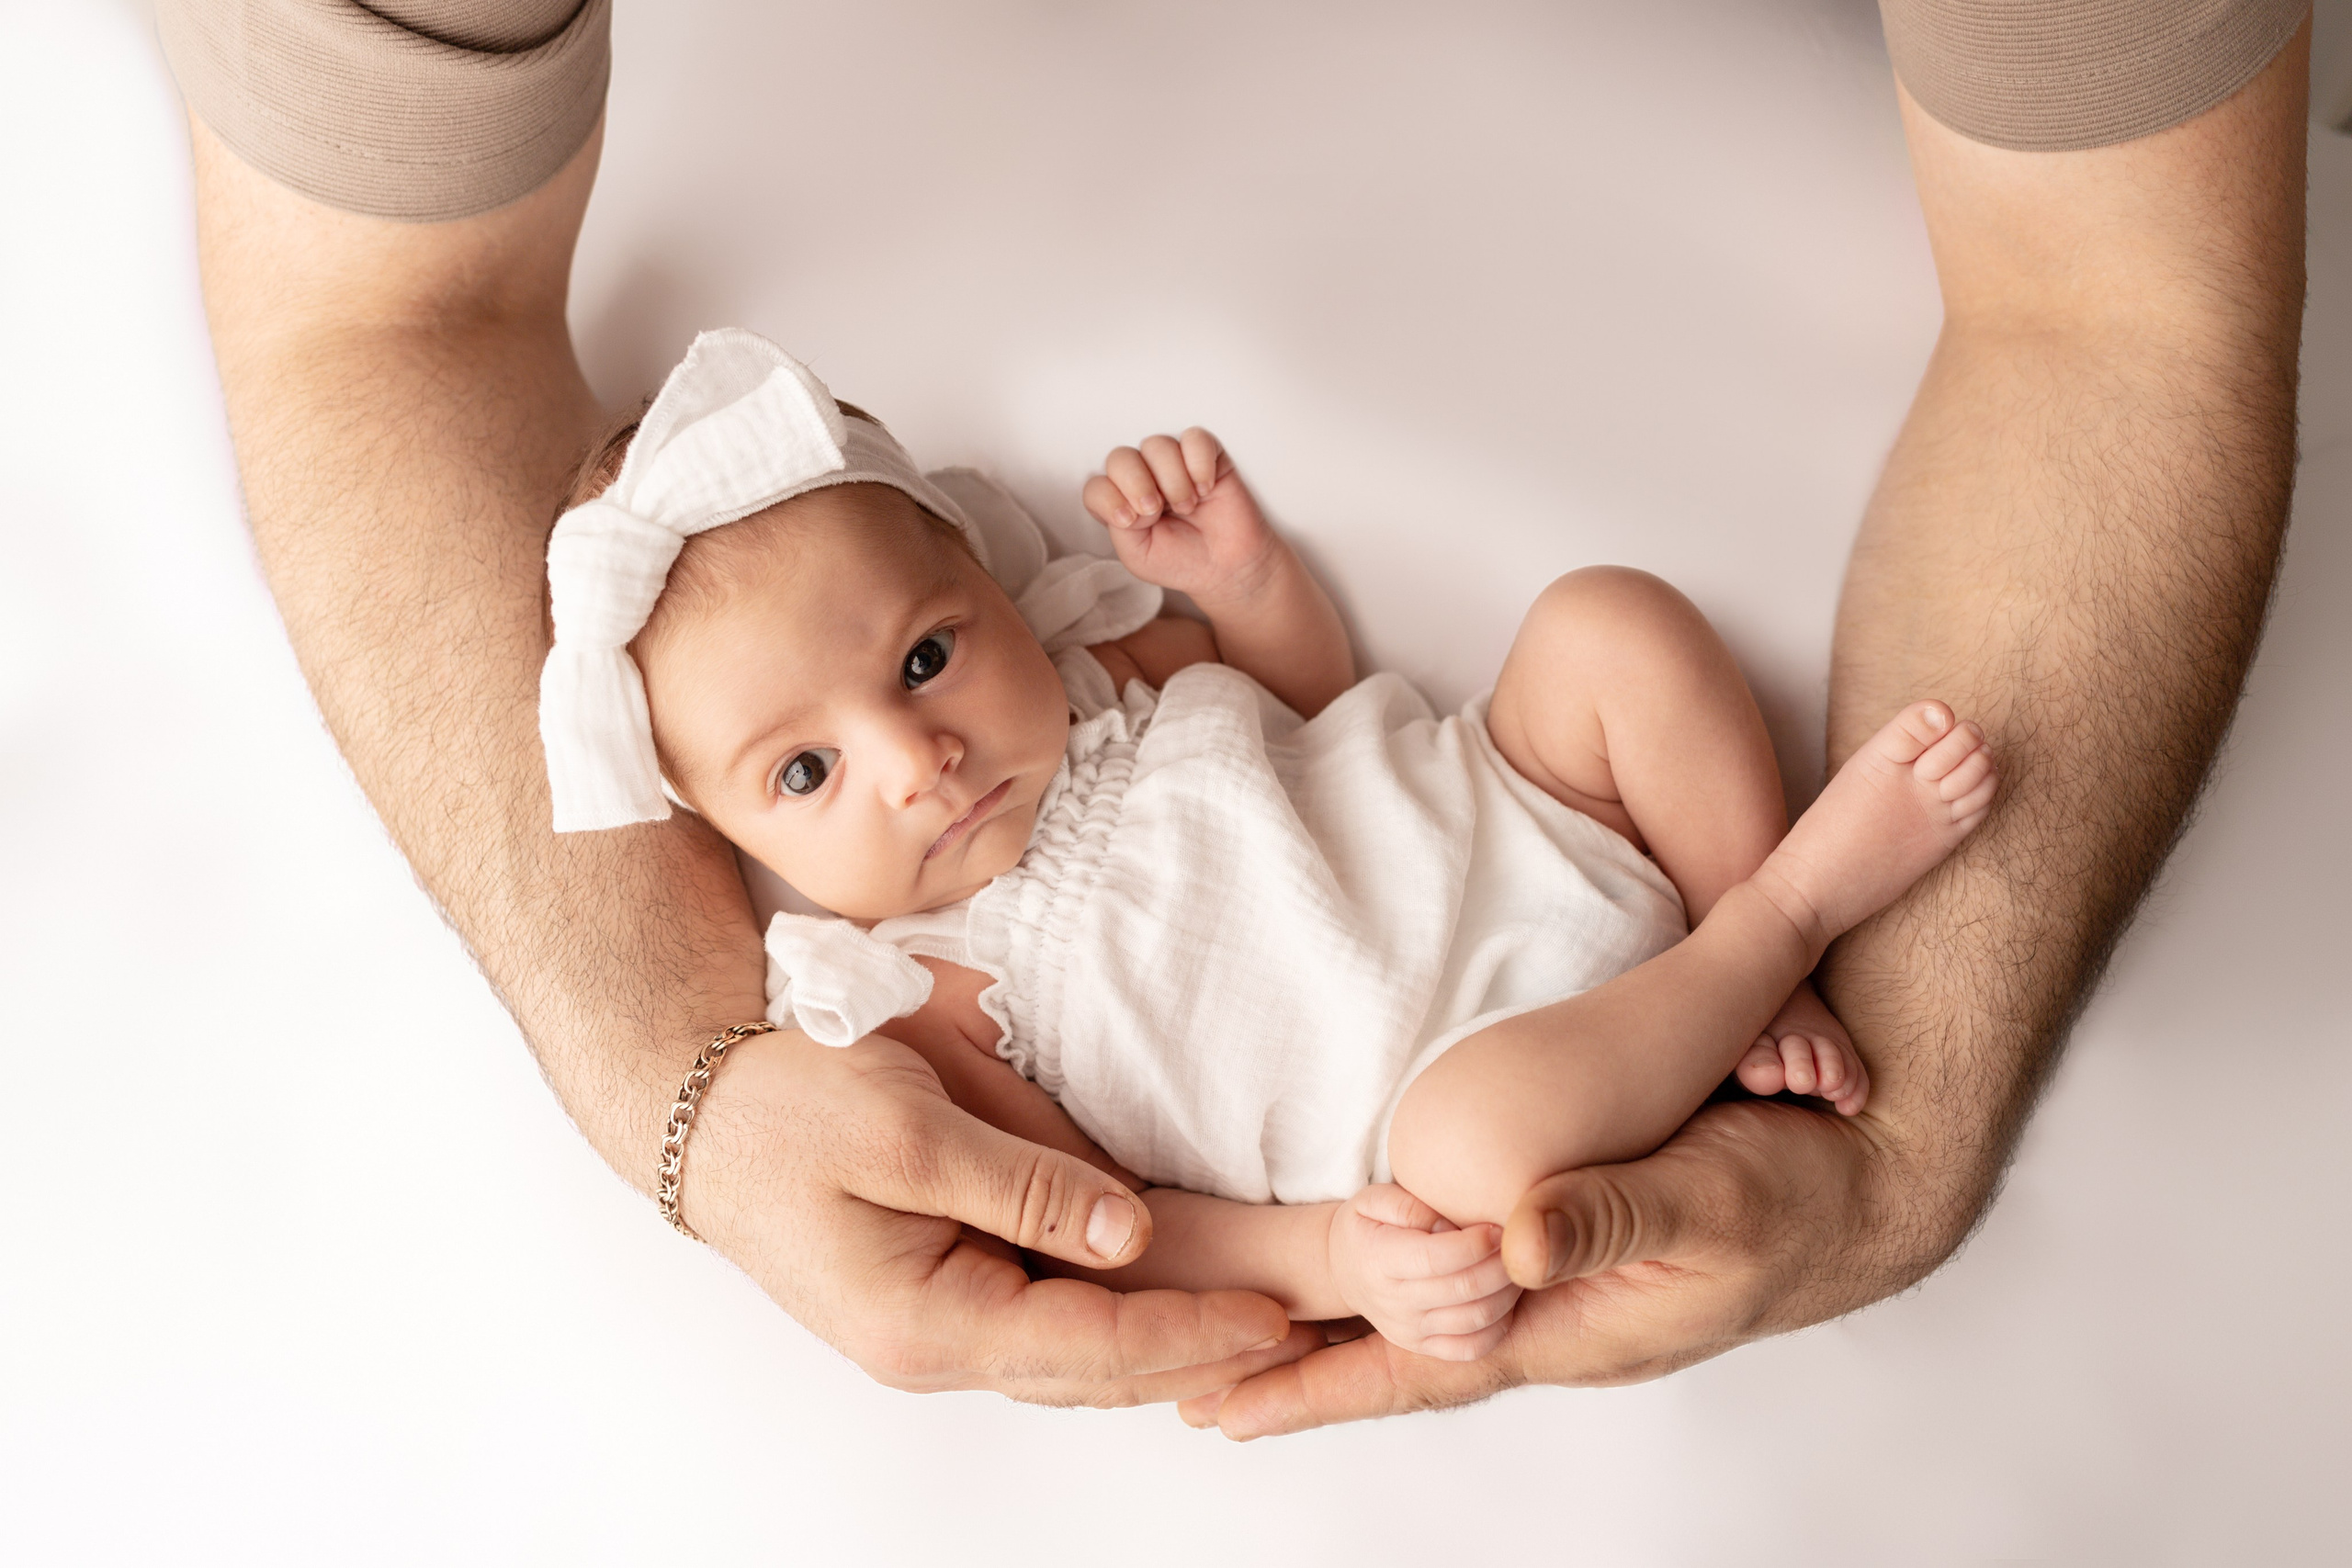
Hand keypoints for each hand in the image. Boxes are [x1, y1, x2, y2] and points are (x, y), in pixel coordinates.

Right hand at [688, 1028, 1315, 1405]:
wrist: (701, 1114)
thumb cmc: (789, 1110)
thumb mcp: (911, 1132)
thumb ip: (1025, 1183)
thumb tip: (1130, 1228)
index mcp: (925, 1321)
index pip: (1089, 1346)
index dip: (1189, 1333)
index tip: (1271, 1317)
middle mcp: (933, 1348)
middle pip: (1091, 1373)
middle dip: (1195, 1360)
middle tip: (1296, 1337)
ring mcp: (933, 1331)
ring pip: (1071, 1360)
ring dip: (1162, 1353)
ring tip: (1255, 1335)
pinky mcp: (936, 1298)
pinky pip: (1042, 1328)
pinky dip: (1112, 1327)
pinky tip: (1165, 1305)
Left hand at [1082, 428, 1279, 607]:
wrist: (1227, 567)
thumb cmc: (1182, 561)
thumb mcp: (1138, 555)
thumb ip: (1119, 527)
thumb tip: (1126, 500)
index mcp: (1121, 503)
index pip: (1097, 486)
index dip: (1109, 500)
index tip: (1130, 521)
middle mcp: (1143, 479)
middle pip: (1120, 458)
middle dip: (1136, 484)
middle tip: (1156, 509)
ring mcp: (1172, 464)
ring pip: (1157, 446)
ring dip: (1172, 480)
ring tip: (1188, 505)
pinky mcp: (1204, 456)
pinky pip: (1195, 438)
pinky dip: (1199, 464)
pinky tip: (1206, 488)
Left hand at [1180, 1099, 1897, 1436]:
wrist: (1859, 1179)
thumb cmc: (1794, 1198)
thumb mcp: (1712, 1202)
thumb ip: (1618, 1217)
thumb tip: (1513, 1243)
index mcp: (1568, 1324)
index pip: (1418, 1367)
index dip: (1320, 1385)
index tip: (1223, 1404)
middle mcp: (1546, 1312)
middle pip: (1397, 1352)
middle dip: (1295, 1365)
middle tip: (1186, 1373)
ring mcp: (1555, 1278)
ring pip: (1420, 1311)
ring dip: (1330, 1323)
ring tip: (1237, 1332)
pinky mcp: (1566, 1233)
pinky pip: (1458, 1265)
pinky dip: (1390, 1273)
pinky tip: (1355, 1259)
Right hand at [1326, 1184, 1519, 1360]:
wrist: (1344, 1270)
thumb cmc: (1368, 1226)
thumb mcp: (1372, 1199)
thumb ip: (1409, 1205)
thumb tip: (1449, 1226)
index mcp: (1379, 1261)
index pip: (1436, 1258)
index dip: (1475, 1244)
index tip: (1498, 1226)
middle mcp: (1393, 1303)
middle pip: (1463, 1289)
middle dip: (1500, 1265)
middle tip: (1517, 1244)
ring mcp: (1409, 1331)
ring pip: (1474, 1320)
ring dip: (1507, 1294)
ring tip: (1516, 1267)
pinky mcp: (1423, 1347)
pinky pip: (1471, 1349)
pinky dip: (1499, 1327)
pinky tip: (1506, 1300)